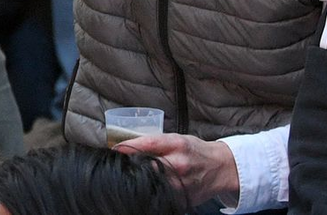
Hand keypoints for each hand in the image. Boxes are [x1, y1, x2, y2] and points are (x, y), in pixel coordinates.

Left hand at [118, 133, 238, 207]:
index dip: (130, 146)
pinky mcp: (185, 198)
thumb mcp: (176, 139)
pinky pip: (165, 197)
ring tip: (131, 178)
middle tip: (121, 166)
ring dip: (142, 181)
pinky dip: (154, 193)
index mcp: (177, 144)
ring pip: (156, 184)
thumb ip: (155, 143)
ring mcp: (183, 183)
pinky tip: (146, 189)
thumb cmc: (194, 150)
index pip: (149, 143)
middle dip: (133, 166)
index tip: (115, 149)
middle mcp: (180, 164)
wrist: (220, 167)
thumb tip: (127, 146)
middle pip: (150, 166)